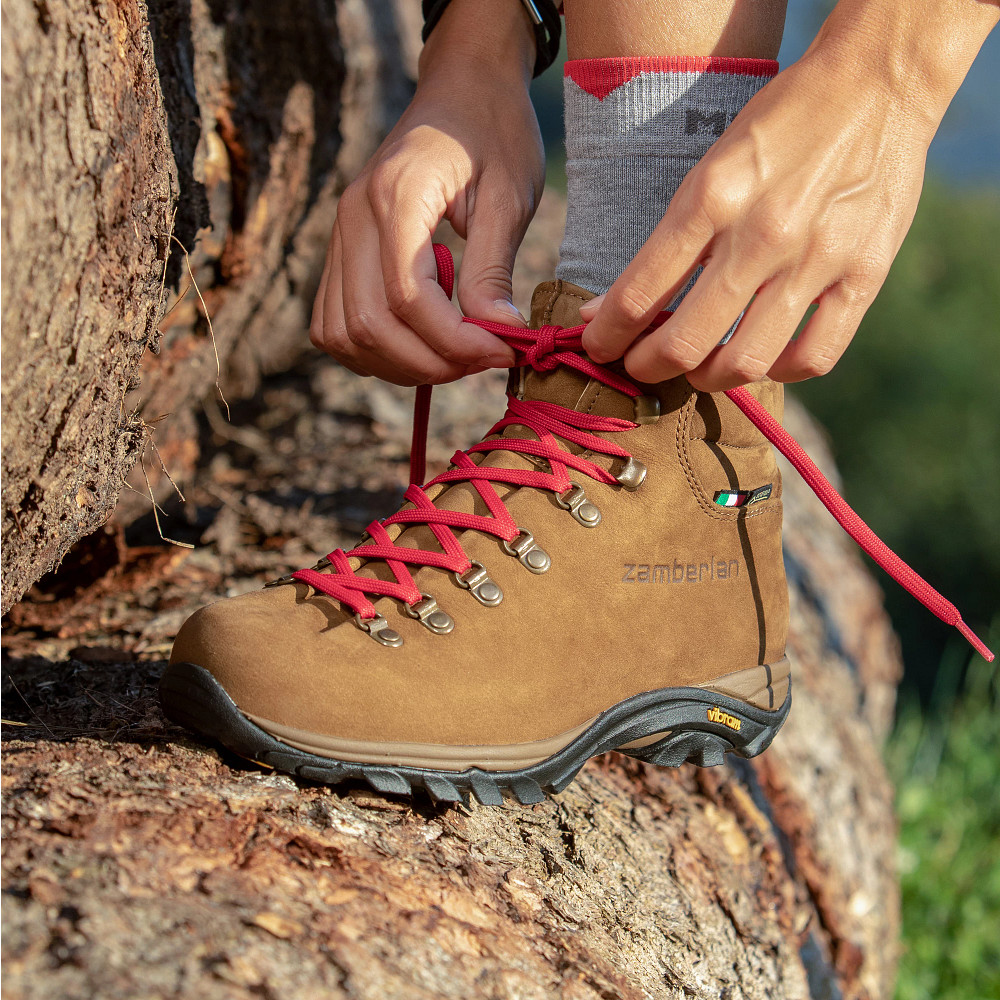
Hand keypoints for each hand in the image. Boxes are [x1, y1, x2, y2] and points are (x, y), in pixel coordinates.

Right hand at [310, 1, 542, 385]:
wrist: (462, 87)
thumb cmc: (494, 131)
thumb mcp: (509, 195)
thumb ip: (493, 269)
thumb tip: (499, 335)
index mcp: (396, 196)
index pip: (408, 298)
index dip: (456, 341)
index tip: (504, 351)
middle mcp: (353, 218)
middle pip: (368, 325)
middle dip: (430, 362)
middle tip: (484, 361)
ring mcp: (339, 235)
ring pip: (343, 334)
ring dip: (399, 364)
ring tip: (454, 356)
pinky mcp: (340, 250)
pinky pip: (333, 323)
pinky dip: (372, 350)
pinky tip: (420, 344)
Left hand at [579, 0, 995, 388]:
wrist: (878, 82)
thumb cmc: (779, 126)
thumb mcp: (709, 167)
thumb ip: (667, 242)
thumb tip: (607, 309)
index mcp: (713, 197)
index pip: (638, 294)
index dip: (606, 336)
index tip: (597, 346)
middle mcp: (762, 234)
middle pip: (685, 342)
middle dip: (646, 366)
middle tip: (639, 366)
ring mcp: (817, 259)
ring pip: (745, 362)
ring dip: (706, 379)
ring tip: (697, 368)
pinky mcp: (865, 276)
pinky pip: (814, 358)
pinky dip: (779, 372)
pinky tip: (764, 359)